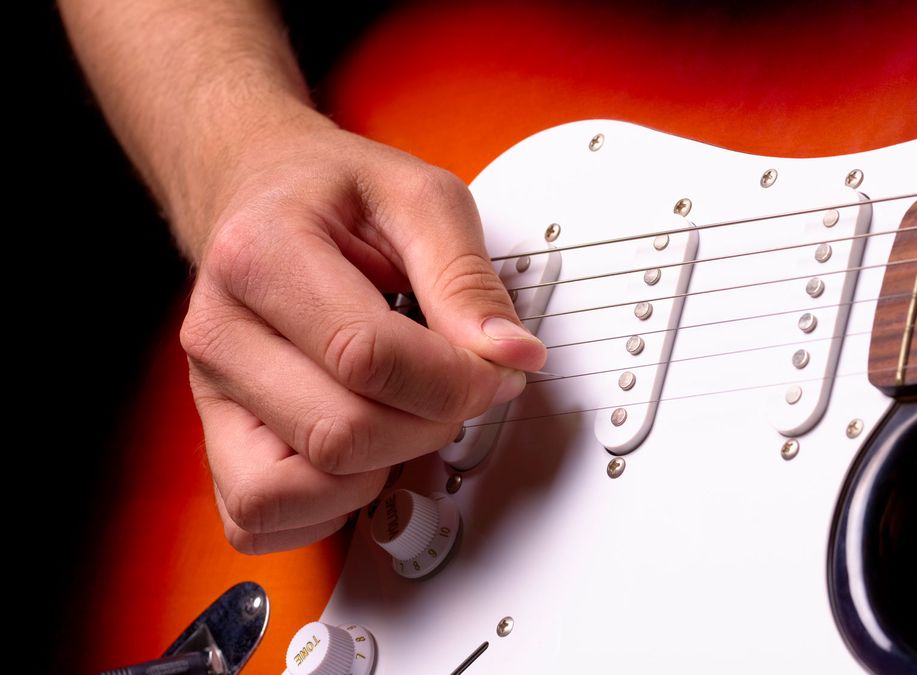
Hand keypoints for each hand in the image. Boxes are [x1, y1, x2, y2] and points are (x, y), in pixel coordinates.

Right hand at [180, 121, 546, 553]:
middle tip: (460, 391)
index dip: (453, 380)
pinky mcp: (216, 442)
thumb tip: (510, 354)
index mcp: (259, 255)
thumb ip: (466, 276)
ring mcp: (210, 394)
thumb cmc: (332, 197)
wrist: (261, 194)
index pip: (366, 356)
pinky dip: (326, 507)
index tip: (494, 368)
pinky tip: (362, 455)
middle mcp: (220, 331)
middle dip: (429, 424)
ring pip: (293, 491)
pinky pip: (260, 520)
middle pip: (340, 433)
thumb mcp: (417, 198)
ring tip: (403, 417)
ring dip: (377, 473)